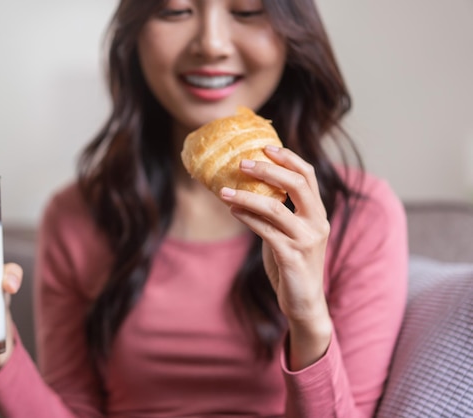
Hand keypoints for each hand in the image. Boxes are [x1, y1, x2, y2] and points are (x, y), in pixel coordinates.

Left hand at [220, 145, 331, 368]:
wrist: (304, 302)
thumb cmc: (291, 264)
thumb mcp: (289, 232)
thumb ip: (278, 211)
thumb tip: (249, 187)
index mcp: (318, 213)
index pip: (308, 176)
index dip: (288, 158)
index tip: (265, 146)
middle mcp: (317, 222)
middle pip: (297, 184)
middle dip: (268, 170)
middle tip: (241, 163)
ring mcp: (306, 240)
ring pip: (275, 208)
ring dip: (246, 196)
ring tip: (224, 191)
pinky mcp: (292, 256)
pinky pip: (265, 231)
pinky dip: (247, 218)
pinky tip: (232, 211)